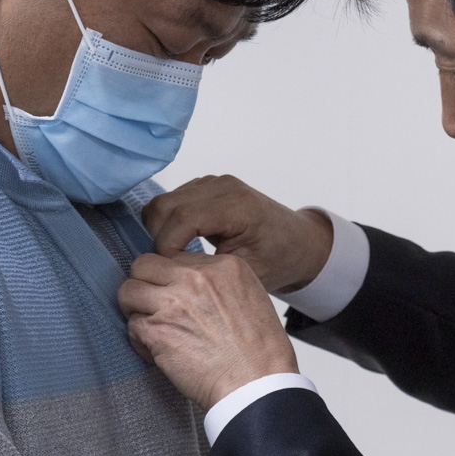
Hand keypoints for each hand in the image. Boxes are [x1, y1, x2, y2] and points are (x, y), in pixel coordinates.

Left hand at [118, 251, 298, 409]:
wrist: (257, 383)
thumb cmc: (260, 351)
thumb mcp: (251, 297)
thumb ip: (219, 284)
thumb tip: (192, 287)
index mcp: (223, 266)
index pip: (175, 258)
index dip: (170, 279)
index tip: (173, 296)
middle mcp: (195, 277)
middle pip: (145, 265)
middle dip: (144, 285)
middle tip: (152, 306)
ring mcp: (173, 302)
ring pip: (128, 291)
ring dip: (135, 310)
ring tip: (150, 328)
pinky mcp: (157, 329)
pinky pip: (131, 325)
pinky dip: (139, 341)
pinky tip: (156, 352)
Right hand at [143, 175, 334, 295]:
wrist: (297, 242)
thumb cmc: (277, 259)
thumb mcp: (245, 272)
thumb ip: (206, 268)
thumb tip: (167, 269)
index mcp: (238, 206)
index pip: (182, 218)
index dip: (166, 246)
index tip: (169, 270)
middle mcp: (223, 186)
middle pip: (164, 206)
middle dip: (158, 238)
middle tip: (170, 266)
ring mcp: (212, 183)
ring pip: (162, 202)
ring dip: (160, 231)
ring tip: (177, 257)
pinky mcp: (205, 186)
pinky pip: (171, 202)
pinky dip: (168, 224)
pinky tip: (183, 244)